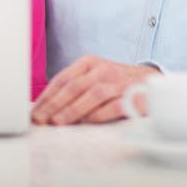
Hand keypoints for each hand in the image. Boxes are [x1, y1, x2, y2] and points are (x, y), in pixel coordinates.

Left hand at [31, 55, 158, 125]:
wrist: (151, 81)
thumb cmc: (115, 83)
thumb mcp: (93, 77)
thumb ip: (74, 88)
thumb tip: (47, 108)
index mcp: (89, 63)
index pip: (62, 79)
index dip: (46, 96)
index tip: (35, 112)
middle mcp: (103, 70)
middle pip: (74, 86)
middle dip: (54, 105)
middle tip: (41, 120)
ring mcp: (119, 82)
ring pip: (92, 94)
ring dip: (73, 109)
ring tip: (58, 122)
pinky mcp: (134, 95)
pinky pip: (114, 105)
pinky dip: (100, 114)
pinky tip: (88, 122)